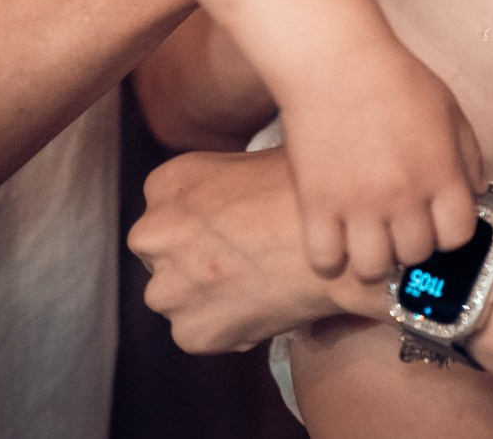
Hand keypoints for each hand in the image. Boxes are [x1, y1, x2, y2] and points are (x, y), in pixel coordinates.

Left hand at [129, 148, 389, 354]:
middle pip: (166, 254)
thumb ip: (225, 179)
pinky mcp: (190, 333)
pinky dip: (229, 325)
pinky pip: (202, 332)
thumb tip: (235, 191)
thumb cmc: (309, 190)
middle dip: (197, 260)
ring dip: (208, 295)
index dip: (203, 220)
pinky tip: (264, 304)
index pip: (169, 208)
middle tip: (246, 259)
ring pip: (179, 296)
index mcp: (166, 184)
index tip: (234, 227)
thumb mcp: (255, 159)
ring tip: (258, 284)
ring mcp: (167, 289)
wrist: (341, 242)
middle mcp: (151, 235)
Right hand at [280, 45, 485, 279]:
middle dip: (412, 244)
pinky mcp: (317, 204)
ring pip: (373, 268)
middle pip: (416, 254)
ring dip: (374, 258)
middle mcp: (403, 194)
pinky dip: (331, 257)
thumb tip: (476, 193)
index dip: (449, 233)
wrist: (335, 60)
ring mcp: (358, 203)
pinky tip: (335, 238)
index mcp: (440, 172)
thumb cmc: (394, 79)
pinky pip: (325, 259)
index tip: (436, 221)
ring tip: (368, 239)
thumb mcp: (449, 110)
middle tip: (399, 226)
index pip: (458, 236)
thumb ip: (467, 155)